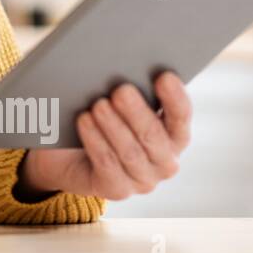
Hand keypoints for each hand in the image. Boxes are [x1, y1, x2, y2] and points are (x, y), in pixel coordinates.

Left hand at [18, 71, 191, 201]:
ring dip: (113, 126)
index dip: (174, 98)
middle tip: (120, 89)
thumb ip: (132, 91)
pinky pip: (107, 164)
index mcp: (174, 136)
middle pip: (153, 135)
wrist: (71, 156)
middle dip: (137, 112)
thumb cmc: (104, 121)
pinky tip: (84, 121)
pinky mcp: (117, 190)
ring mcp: (143, 180)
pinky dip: (95, 140)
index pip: (181, 117)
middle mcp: (165, 161)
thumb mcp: (120, 106)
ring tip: (98, 105)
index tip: (163, 75)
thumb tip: (125, 63)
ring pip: (130, 151)